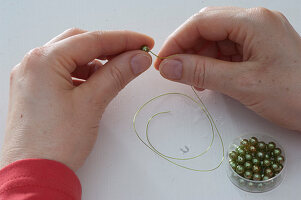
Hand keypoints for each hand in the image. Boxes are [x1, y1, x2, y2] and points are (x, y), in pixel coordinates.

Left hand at [0, 29, 153, 170]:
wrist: (33, 176)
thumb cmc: (56, 142)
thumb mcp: (91, 103)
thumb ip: (117, 74)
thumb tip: (138, 57)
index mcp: (43, 60)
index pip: (92, 40)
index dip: (123, 39)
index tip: (144, 42)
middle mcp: (33, 63)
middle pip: (79, 43)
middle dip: (108, 47)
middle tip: (133, 54)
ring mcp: (32, 77)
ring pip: (71, 57)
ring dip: (96, 61)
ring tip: (117, 71)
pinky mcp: (35, 91)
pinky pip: (63, 72)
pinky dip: (83, 73)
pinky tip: (97, 83)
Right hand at [155, 7, 300, 130]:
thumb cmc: (296, 94)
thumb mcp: (242, 83)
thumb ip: (202, 72)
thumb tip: (169, 66)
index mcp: (253, 22)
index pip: (202, 22)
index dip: (178, 40)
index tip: (163, 60)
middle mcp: (255, 23)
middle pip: (208, 29)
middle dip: (188, 50)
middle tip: (174, 72)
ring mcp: (258, 36)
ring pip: (216, 42)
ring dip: (200, 60)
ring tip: (195, 81)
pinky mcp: (259, 50)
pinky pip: (228, 52)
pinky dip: (214, 66)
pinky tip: (210, 81)